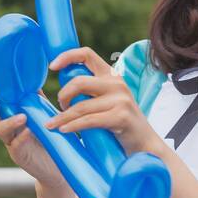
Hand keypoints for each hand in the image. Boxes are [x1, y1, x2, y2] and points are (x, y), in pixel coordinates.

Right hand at [0, 85, 67, 189]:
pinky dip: (21, 137)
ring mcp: (12, 142)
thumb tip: (35, 79)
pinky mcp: (19, 156)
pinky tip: (28, 131)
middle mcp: (9, 127)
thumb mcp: (46, 116)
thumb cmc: (52, 139)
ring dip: (9, 121)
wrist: (59, 167)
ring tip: (23, 117)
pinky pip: (15, 145)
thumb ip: (38, 101)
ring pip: (1, 129)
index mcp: (13, 115)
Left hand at [47, 47, 161, 156]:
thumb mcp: (108, 100)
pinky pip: (89, 120)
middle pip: (79, 82)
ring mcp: (121, 100)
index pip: (87, 54)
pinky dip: (73, 126)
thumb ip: (92, 91)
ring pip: (81, 106)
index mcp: (111, 75)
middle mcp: (116, 84)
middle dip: (63, 95)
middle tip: (60, 107)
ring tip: (52, 125)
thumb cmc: (121, 122)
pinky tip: (64, 130)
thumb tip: (64, 89)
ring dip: (63, 117)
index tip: (52, 67)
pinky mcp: (121, 116)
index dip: (67, 56)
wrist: (144, 143)